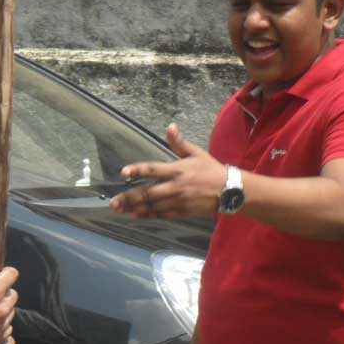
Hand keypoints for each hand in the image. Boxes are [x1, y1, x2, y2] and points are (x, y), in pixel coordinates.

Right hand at [0, 267, 18, 343]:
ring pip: (10, 311)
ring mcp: (2, 324)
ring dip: (2, 309)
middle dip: (5, 293)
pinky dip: (0, 324)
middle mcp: (1, 308)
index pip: (12, 274)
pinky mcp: (0, 337)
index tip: (4, 274)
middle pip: (13, 294)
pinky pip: (7, 326)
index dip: (7, 272)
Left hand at [108, 123, 226, 219]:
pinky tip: (134, 215)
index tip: (124, 172)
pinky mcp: (182, 212)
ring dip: (134, 208)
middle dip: (128, 198)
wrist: (230, 190)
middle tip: (113, 202)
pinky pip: (161, 215)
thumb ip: (179, 143)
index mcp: (177, 170)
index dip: (138, 170)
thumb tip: (170, 127)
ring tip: (118, 209)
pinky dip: (147, 215)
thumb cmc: (210, 169)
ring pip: (152, 206)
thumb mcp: (196, 153)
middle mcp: (176, 186)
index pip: (153, 169)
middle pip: (148, 193)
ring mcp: (178, 201)